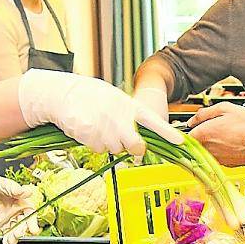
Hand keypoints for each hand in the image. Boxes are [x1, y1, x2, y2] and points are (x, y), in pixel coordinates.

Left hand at [0, 175, 41, 243]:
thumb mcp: (7, 185)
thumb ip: (16, 190)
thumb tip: (28, 192)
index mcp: (24, 203)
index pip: (31, 214)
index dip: (33, 222)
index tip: (34, 230)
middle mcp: (20, 212)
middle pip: (23, 224)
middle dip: (22, 231)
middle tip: (19, 234)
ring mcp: (12, 219)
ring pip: (16, 230)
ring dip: (14, 236)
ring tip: (11, 240)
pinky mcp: (4, 223)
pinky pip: (7, 232)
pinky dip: (7, 238)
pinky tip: (6, 241)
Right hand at [18, 69, 183, 155]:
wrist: (63, 93)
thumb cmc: (92, 97)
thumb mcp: (115, 100)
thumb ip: (129, 118)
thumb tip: (139, 142)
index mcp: (128, 105)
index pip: (153, 121)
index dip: (168, 133)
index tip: (181, 143)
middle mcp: (119, 116)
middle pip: (136, 146)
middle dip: (134, 148)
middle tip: (126, 142)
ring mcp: (104, 126)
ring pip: (115, 149)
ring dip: (109, 144)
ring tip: (99, 126)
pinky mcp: (89, 134)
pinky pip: (98, 149)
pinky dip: (94, 144)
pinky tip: (88, 129)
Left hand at [187, 103, 244, 166]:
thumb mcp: (226, 108)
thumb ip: (205, 113)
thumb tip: (193, 119)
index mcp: (204, 134)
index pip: (185, 135)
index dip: (188, 129)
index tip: (191, 126)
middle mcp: (207, 149)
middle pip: (195, 143)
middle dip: (201, 135)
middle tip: (213, 126)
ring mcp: (216, 158)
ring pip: (205, 150)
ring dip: (211, 142)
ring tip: (225, 134)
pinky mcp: (225, 164)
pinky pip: (216, 155)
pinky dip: (220, 149)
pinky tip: (231, 142)